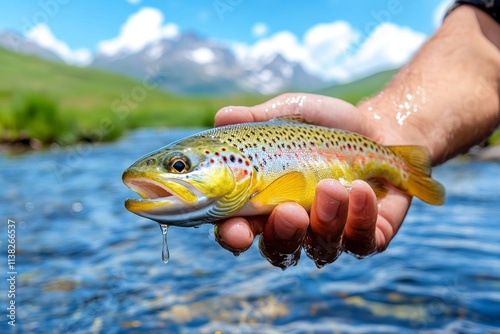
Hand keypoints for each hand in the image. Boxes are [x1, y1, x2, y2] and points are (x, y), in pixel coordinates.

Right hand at [213, 93, 411, 268]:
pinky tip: (363, 188)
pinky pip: (362, 241)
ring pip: (321, 247)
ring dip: (325, 219)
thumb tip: (222, 116)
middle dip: (282, 234)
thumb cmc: (323, 126)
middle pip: (279, 249)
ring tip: (332, 184)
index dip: (234, 236)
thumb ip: (257, 118)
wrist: (378, 127)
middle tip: (289, 210)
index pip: (241, 229)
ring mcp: (333, 234)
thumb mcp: (289, 114)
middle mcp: (297, 226)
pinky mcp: (368, 236)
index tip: (235, 230)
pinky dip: (360, 217)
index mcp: (266, 203)